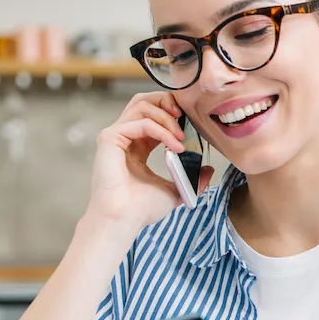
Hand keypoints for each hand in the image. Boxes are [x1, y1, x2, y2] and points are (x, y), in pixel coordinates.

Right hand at [83, 92, 214, 234]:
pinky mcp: (110, 139)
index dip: (173, 112)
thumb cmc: (143, 209)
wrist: (124, 219)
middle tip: (185, 117)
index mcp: (137, 146)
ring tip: (181, 137)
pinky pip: (140, 123)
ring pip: (141, 105)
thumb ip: (191, 178)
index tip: (192, 123)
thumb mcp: (175, 189)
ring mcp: (115, 136)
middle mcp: (125, 137)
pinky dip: (161, 131)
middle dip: (167, 102)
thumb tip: (208, 170)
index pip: (153, 114)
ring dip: (167, 117)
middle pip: (144, 100)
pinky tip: (175, 146)